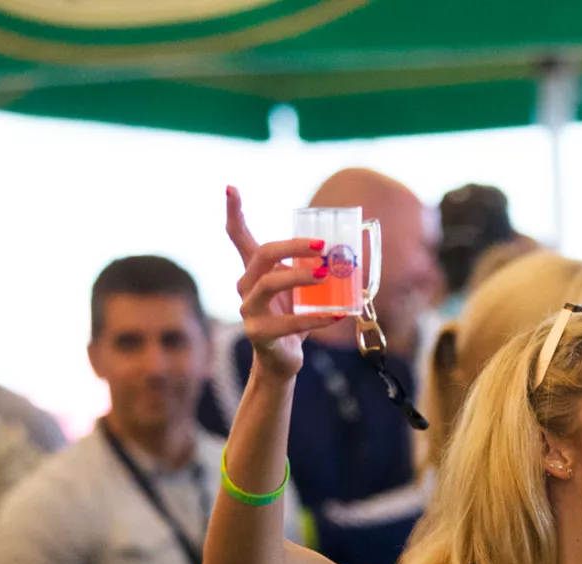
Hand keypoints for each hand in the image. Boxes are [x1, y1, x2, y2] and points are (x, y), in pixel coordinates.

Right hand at [224, 186, 345, 380]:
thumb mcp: (299, 287)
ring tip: (326, 274)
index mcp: (253, 270)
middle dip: (291, 246)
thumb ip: (313, 268)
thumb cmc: (292, 317)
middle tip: (322, 247)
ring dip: (299, 276)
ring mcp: (249, 311)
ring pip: (269, 284)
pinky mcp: (259, 334)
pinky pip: (289, 323)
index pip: (237, 236)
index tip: (231, 186)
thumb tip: (351, 249)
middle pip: (262, 255)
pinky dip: (316, 318)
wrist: (282, 359)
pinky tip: (337, 314)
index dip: (234, 211)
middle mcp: (245, 286)